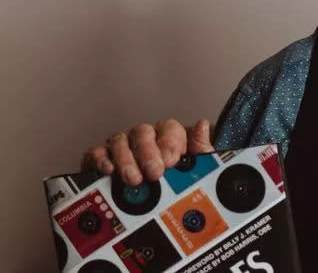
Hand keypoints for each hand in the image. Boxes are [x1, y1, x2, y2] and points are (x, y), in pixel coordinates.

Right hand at [81, 118, 213, 185]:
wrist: (159, 209)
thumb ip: (202, 150)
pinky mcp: (102, 160)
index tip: (171, 161)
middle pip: (143, 132)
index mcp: (168, 137)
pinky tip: (108, 170)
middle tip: (154, 172)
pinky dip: (101, 159)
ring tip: (134, 179)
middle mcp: (144, 140)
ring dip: (126, 159)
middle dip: (148, 152)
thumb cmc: (177, 184)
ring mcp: (122, 148)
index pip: (169, 128)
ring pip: (120, 141)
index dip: (169, 142)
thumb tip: (203, 125)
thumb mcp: (197, 170)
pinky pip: (97, 153)